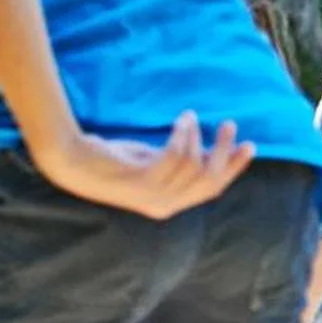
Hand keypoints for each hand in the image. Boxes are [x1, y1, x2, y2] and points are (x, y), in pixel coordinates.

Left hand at [36, 113, 254, 219]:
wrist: (73, 162)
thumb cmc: (110, 161)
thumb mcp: (151, 163)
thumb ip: (178, 163)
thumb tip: (207, 152)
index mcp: (168, 205)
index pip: (211, 190)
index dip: (233, 169)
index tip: (248, 146)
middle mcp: (163, 205)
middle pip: (209, 179)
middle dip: (224, 152)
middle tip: (229, 125)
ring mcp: (152, 194)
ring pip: (194, 164)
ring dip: (198, 136)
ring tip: (191, 117)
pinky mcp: (142, 179)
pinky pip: (176, 154)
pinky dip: (184, 134)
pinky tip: (182, 119)